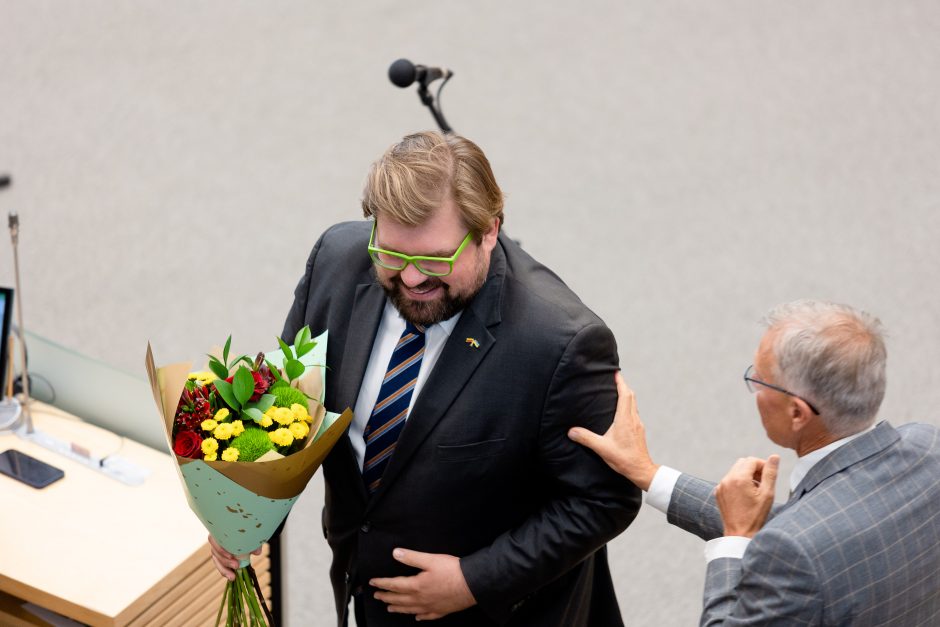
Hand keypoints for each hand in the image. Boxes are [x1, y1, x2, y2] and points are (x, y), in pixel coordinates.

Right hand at [207, 535, 260, 580]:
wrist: (250, 532)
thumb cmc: (248, 530)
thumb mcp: (253, 534)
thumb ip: (254, 543)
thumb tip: (257, 552)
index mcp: (220, 530)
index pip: (213, 539)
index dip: (220, 549)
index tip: (231, 556)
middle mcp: (216, 539)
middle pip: (214, 552)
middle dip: (225, 561)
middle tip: (236, 566)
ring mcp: (217, 548)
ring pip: (216, 560)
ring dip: (224, 569)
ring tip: (233, 577)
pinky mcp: (221, 556)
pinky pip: (220, 565)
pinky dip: (225, 571)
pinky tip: (232, 577)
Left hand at [370, 548, 476, 620]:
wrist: (472, 584)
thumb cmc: (453, 571)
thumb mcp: (430, 559)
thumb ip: (412, 557)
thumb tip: (395, 553)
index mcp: (417, 585)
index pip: (394, 585)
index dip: (382, 583)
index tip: (373, 583)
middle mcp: (421, 599)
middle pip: (399, 599)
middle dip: (386, 597)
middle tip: (377, 597)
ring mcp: (431, 606)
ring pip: (410, 609)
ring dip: (398, 608)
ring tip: (390, 609)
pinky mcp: (441, 610)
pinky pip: (427, 616)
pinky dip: (420, 616)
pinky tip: (417, 617)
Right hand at [567, 372, 658, 489]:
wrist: (641, 470)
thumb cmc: (624, 459)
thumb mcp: (602, 449)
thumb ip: (586, 438)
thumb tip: (571, 431)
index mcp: (625, 420)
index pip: (625, 395)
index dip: (621, 383)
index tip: (615, 373)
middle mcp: (633, 419)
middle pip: (631, 396)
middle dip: (623, 385)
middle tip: (615, 378)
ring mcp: (638, 425)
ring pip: (634, 404)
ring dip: (626, 395)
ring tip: (617, 392)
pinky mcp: (639, 431)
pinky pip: (634, 412)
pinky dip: (628, 406)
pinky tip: (621, 412)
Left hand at [715, 455, 779, 537]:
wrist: (739, 534)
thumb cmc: (756, 516)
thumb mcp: (767, 494)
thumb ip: (770, 473)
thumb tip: (774, 457)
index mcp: (739, 478)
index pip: (752, 460)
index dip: (763, 466)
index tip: (768, 477)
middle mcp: (727, 479)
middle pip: (742, 463)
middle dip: (754, 469)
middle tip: (763, 483)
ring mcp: (721, 486)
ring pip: (735, 471)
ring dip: (746, 475)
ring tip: (755, 490)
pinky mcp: (718, 492)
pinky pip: (728, 480)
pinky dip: (737, 482)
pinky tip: (745, 496)